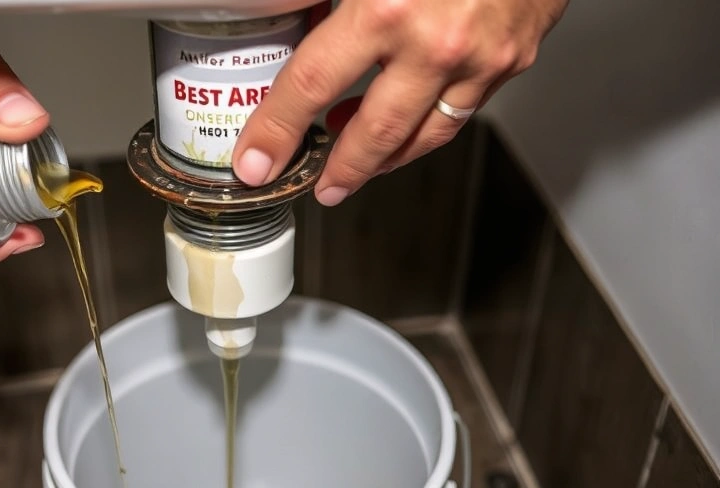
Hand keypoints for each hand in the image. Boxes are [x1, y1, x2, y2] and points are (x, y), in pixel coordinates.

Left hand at [232, 0, 568, 205]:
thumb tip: (290, 16)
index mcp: (385, 7)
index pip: (311, 86)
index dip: (277, 130)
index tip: (256, 161)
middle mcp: (435, 42)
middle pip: (373, 132)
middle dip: (340, 169)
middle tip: (318, 186)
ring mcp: (481, 58)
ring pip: (425, 136)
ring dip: (386, 160)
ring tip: (359, 168)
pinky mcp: (514, 60)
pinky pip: (463, 111)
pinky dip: (429, 128)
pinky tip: (409, 125)